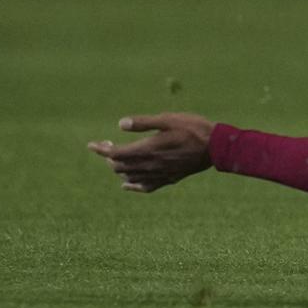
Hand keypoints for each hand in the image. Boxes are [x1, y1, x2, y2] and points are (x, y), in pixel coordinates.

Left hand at [89, 113, 215, 192]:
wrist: (216, 147)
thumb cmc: (194, 129)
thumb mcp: (169, 119)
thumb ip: (143, 123)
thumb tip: (120, 124)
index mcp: (148, 149)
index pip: (115, 153)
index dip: (101, 149)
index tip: (91, 145)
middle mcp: (150, 165)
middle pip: (118, 166)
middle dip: (109, 156)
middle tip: (108, 144)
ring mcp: (158, 174)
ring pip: (129, 176)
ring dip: (119, 168)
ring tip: (119, 157)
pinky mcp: (168, 179)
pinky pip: (144, 187)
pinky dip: (132, 185)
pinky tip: (127, 184)